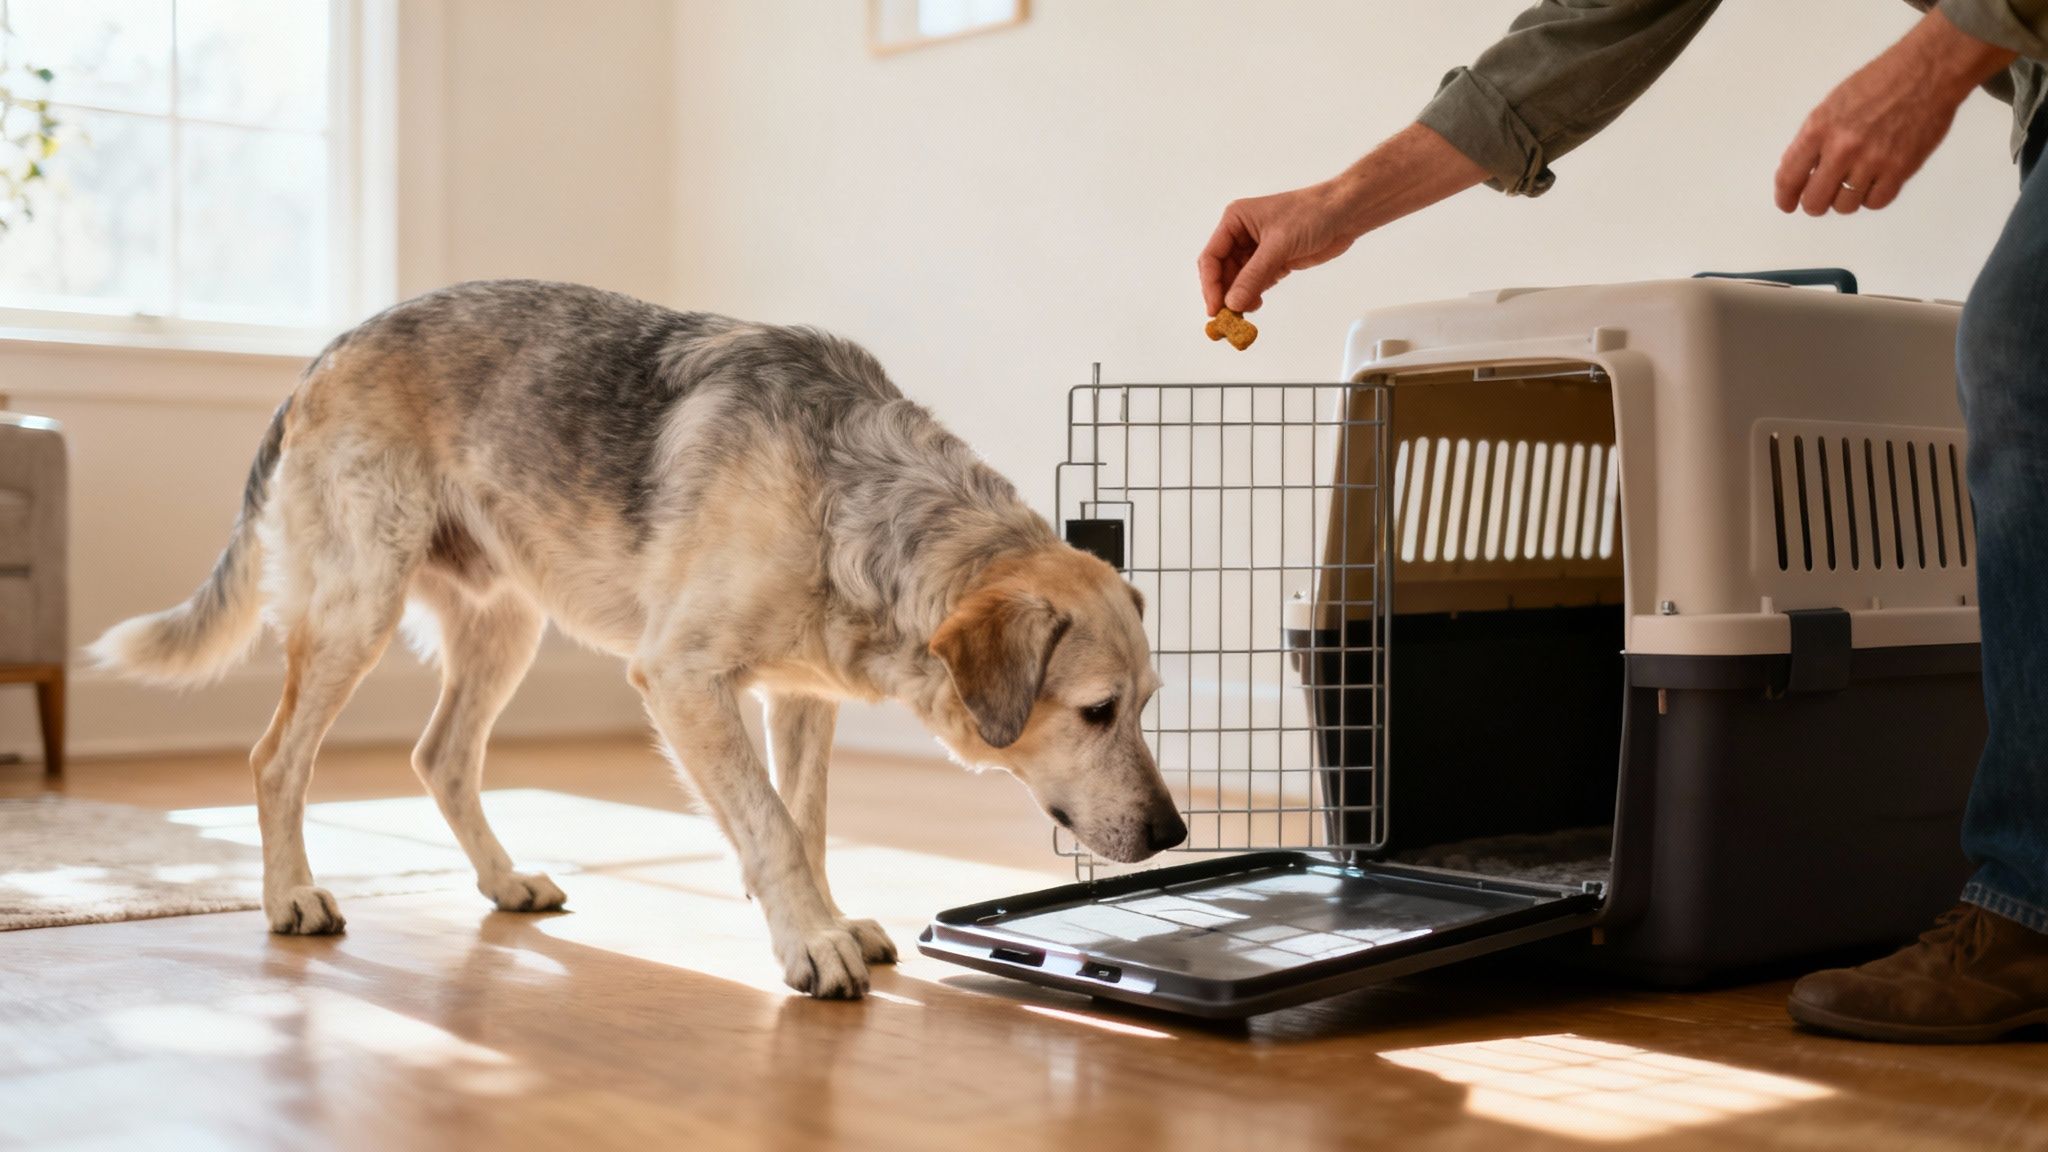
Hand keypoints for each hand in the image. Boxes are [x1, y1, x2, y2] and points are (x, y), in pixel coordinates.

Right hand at [1199, 181, 1364, 315]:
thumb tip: (1232, 303)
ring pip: (1238, 280)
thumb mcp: (1278, 245)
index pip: (1212, 257)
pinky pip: (1255, 283)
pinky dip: (1253, 295)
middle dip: (1225, 294)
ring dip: (1239, 298)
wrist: (1345, 214)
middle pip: (1222, 272)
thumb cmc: (1312, 214)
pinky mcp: (1273, 261)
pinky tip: (1256, 304)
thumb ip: (1253, 276)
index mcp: (1235, 221)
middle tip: (1228, 318)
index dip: (1210, 285)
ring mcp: (1257, 249)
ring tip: (1245, 313)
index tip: (1215, 309)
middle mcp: (1241, 235)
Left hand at [1776, 10, 2013, 214]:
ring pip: (1845, 206)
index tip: (1787, 204)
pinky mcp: (1900, 169)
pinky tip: (1873, 182)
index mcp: (1819, 129)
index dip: (1785, 196)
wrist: (1927, 72)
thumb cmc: (1879, 82)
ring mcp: (1872, 161)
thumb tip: (1799, 172)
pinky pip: (1875, 202)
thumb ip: (1813, 139)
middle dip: (1814, 203)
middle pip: (1815, 201)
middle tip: (1821, 197)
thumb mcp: (1832, 104)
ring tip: (1852, 182)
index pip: (1789, 177)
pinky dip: (1871, 197)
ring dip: (1845, 199)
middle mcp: (1843, 148)